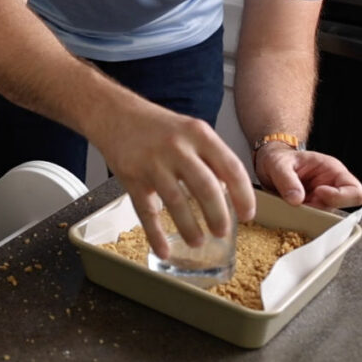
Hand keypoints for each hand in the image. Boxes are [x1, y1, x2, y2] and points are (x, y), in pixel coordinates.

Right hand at [93, 98, 255, 259]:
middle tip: (222, 232)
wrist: (114, 113)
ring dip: (190, 227)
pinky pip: (146, 211)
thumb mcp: (189, 131)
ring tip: (198, 241)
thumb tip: (231, 193)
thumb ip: (210, 157)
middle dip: (218, 216)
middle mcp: (177, 147)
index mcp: (198, 134)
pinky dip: (155, 234)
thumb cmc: (156, 126)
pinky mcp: (131, 177)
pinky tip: (163, 248)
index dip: (243, 195)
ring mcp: (153, 162)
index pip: (230, 167)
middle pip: (206, 187)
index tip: (248, 214)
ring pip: (176, 202)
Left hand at [254, 143, 361, 208]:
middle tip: (298, 200)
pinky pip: (311, 221)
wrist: (268, 164)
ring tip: (287, 202)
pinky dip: (299, 218)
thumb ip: (286, 179)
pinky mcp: (310, 210)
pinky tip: (286, 209)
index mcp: (332, 171)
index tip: (318, 192)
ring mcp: (321, 201)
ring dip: (306, 214)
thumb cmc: (278, 158)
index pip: (355, 191)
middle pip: (341, 210)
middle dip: (318, 208)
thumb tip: (297, 200)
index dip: (340, 197)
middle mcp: (331, 188)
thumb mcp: (278, 164)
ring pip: (324, 218)